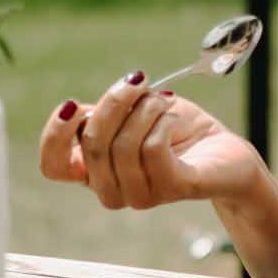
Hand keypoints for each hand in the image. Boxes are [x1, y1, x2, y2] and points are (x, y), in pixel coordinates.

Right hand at [39, 75, 267, 211]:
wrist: (225, 152)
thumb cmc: (174, 129)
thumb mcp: (131, 113)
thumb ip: (103, 114)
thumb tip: (82, 112)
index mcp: (94, 170)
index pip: (52, 166)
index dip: (55, 134)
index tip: (75, 104)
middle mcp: (111, 189)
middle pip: (92, 146)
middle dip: (113, 102)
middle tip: (137, 81)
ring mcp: (140, 195)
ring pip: (124, 146)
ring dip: (144, 108)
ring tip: (162, 100)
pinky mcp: (172, 189)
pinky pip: (153, 149)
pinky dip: (161, 120)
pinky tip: (173, 115)